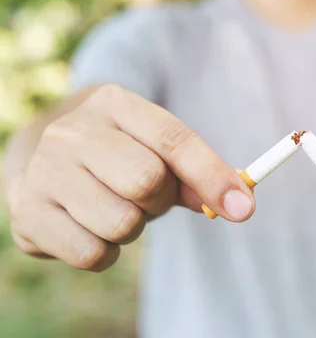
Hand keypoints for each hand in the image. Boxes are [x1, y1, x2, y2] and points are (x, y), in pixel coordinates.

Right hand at [7, 85, 254, 270]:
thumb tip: (237, 203)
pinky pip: (92, 254)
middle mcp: (74, 131)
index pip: (175, 140)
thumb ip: (197, 175)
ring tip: (115, 208)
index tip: (243, 208)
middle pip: (147, 181)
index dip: (213, 176)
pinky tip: (91, 229)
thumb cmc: (118, 158)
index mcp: (115, 104)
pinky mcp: (28, 213)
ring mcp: (45, 170)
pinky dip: (106, 253)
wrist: (47, 163)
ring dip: (133, 228)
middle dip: (160, 201)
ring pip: (122, 223)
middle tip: (147, 196)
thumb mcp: (157, 152)